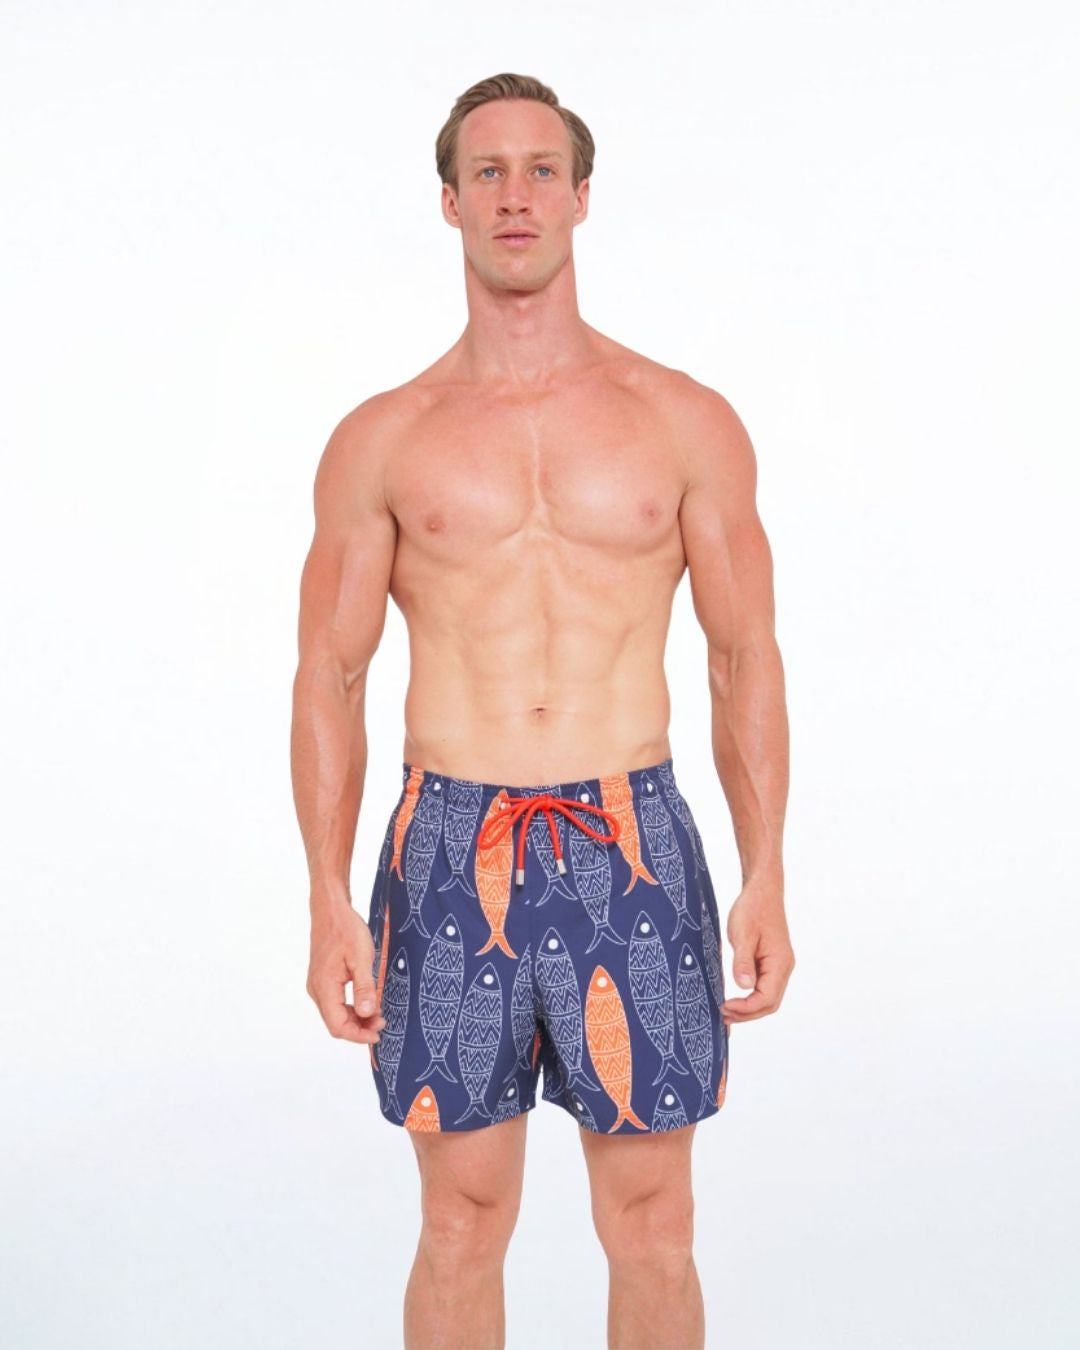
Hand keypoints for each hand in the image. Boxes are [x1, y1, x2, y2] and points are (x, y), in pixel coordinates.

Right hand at [306, 901, 386, 1044]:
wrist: (331, 910)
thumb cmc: (345, 929)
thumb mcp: (361, 957)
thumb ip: (364, 988)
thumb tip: (367, 1013)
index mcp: (324, 987)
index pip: (338, 1025)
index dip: (358, 1035)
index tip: (378, 1034)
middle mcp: (317, 989)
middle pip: (336, 1023)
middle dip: (359, 1028)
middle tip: (383, 1022)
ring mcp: (318, 985)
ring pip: (335, 1014)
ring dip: (356, 1019)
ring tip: (377, 1014)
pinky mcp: (322, 979)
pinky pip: (335, 1003)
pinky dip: (350, 1008)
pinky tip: (366, 1003)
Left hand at [721, 878, 794, 1024]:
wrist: (762, 890)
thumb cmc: (753, 909)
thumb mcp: (743, 934)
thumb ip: (743, 962)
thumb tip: (744, 987)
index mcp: (780, 963)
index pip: (767, 998)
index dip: (745, 1008)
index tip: (724, 1006)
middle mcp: (784, 968)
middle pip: (770, 1003)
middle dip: (747, 1014)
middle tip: (723, 1017)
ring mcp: (779, 966)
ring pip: (768, 997)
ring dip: (749, 1009)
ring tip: (726, 1011)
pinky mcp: (771, 962)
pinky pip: (764, 986)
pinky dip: (750, 997)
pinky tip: (735, 998)